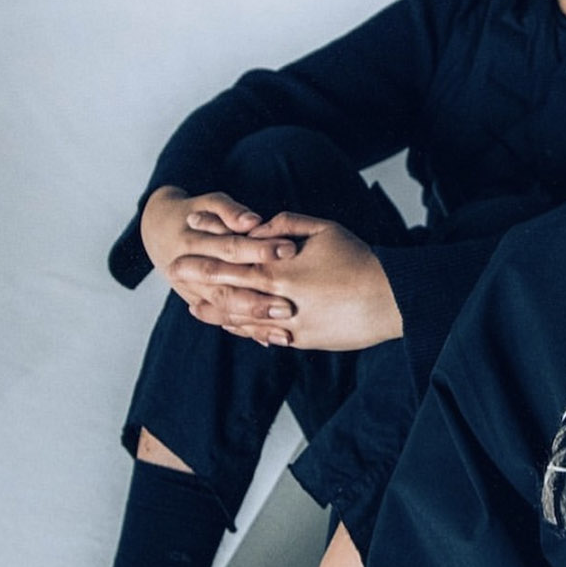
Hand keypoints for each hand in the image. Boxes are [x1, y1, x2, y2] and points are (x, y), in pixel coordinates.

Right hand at [139, 187, 296, 322]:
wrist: (161, 232)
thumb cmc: (197, 212)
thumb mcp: (210, 203)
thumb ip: (230, 211)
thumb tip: (253, 222)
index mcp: (192, 243)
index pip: (230, 248)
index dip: (259, 250)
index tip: (290, 250)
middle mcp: (189, 273)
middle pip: (225, 290)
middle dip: (257, 301)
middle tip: (288, 307)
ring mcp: (195, 293)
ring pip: (224, 312)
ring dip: (255, 324)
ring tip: (285, 332)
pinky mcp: (202, 305)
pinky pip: (226, 321)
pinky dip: (249, 331)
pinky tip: (272, 340)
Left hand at [185, 212, 402, 350]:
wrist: (390, 299)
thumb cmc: (359, 259)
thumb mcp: (324, 230)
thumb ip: (287, 226)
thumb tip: (260, 226)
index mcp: (281, 270)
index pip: (232, 263)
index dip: (204, 258)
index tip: (182, 252)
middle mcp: (280, 300)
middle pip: (230, 292)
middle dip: (200, 283)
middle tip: (174, 274)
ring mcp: (290, 324)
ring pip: (244, 320)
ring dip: (218, 313)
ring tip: (196, 308)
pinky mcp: (303, 341)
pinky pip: (268, 337)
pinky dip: (247, 331)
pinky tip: (233, 327)